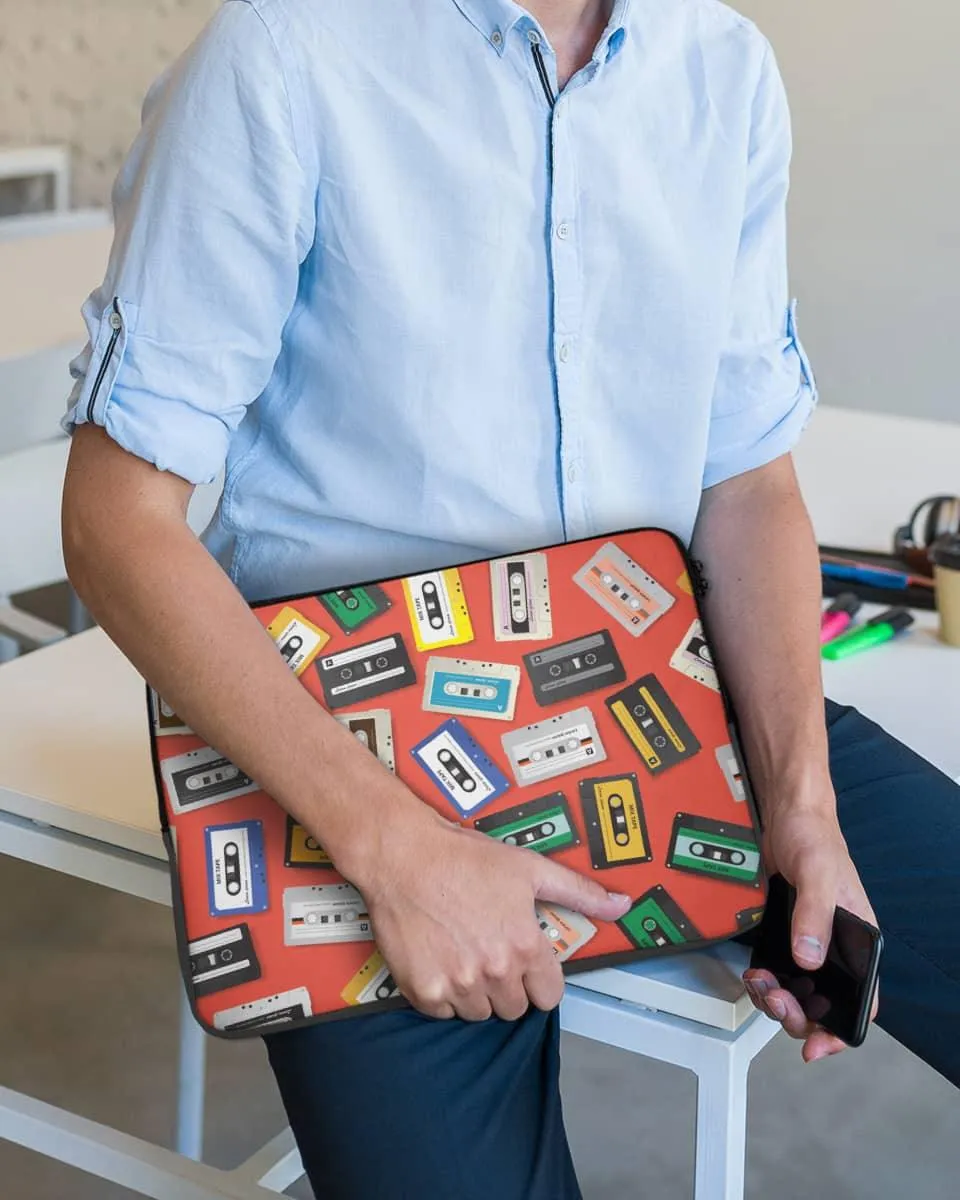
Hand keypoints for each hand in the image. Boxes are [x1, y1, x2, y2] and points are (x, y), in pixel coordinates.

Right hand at [347, 802, 631, 1021]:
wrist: (403, 855)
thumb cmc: (464, 857)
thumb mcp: (529, 867)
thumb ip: (579, 891)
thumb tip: (621, 904)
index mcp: (524, 946)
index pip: (548, 996)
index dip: (538, 977)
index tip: (523, 960)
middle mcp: (494, 972)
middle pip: (514, 1008)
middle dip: (507, 985)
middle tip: (489, 950)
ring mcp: (456, 985)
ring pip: (479, 1013)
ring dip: (475, 991)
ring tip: (463, 952)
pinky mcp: (423, 991)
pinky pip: (442, 1012)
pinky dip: (442, 994)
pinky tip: (439, 960)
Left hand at [742, 797, 878, 1061]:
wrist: (785, 813)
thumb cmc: (814, 836)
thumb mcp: (818, 872)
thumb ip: (816, 914)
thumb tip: (809, 958)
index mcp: (860, 940)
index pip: (863, 1000)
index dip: (843, 1032)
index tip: (816, 1047)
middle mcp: (836, 947)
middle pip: (824, 1006)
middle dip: (798, 1014)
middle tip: (776, 999)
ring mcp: (809, 943)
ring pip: (798, 994)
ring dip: (778, 1000)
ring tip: (762, 985)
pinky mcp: (785, 935)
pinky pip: (778, 973)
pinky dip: (765, 981)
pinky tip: (754, 973)